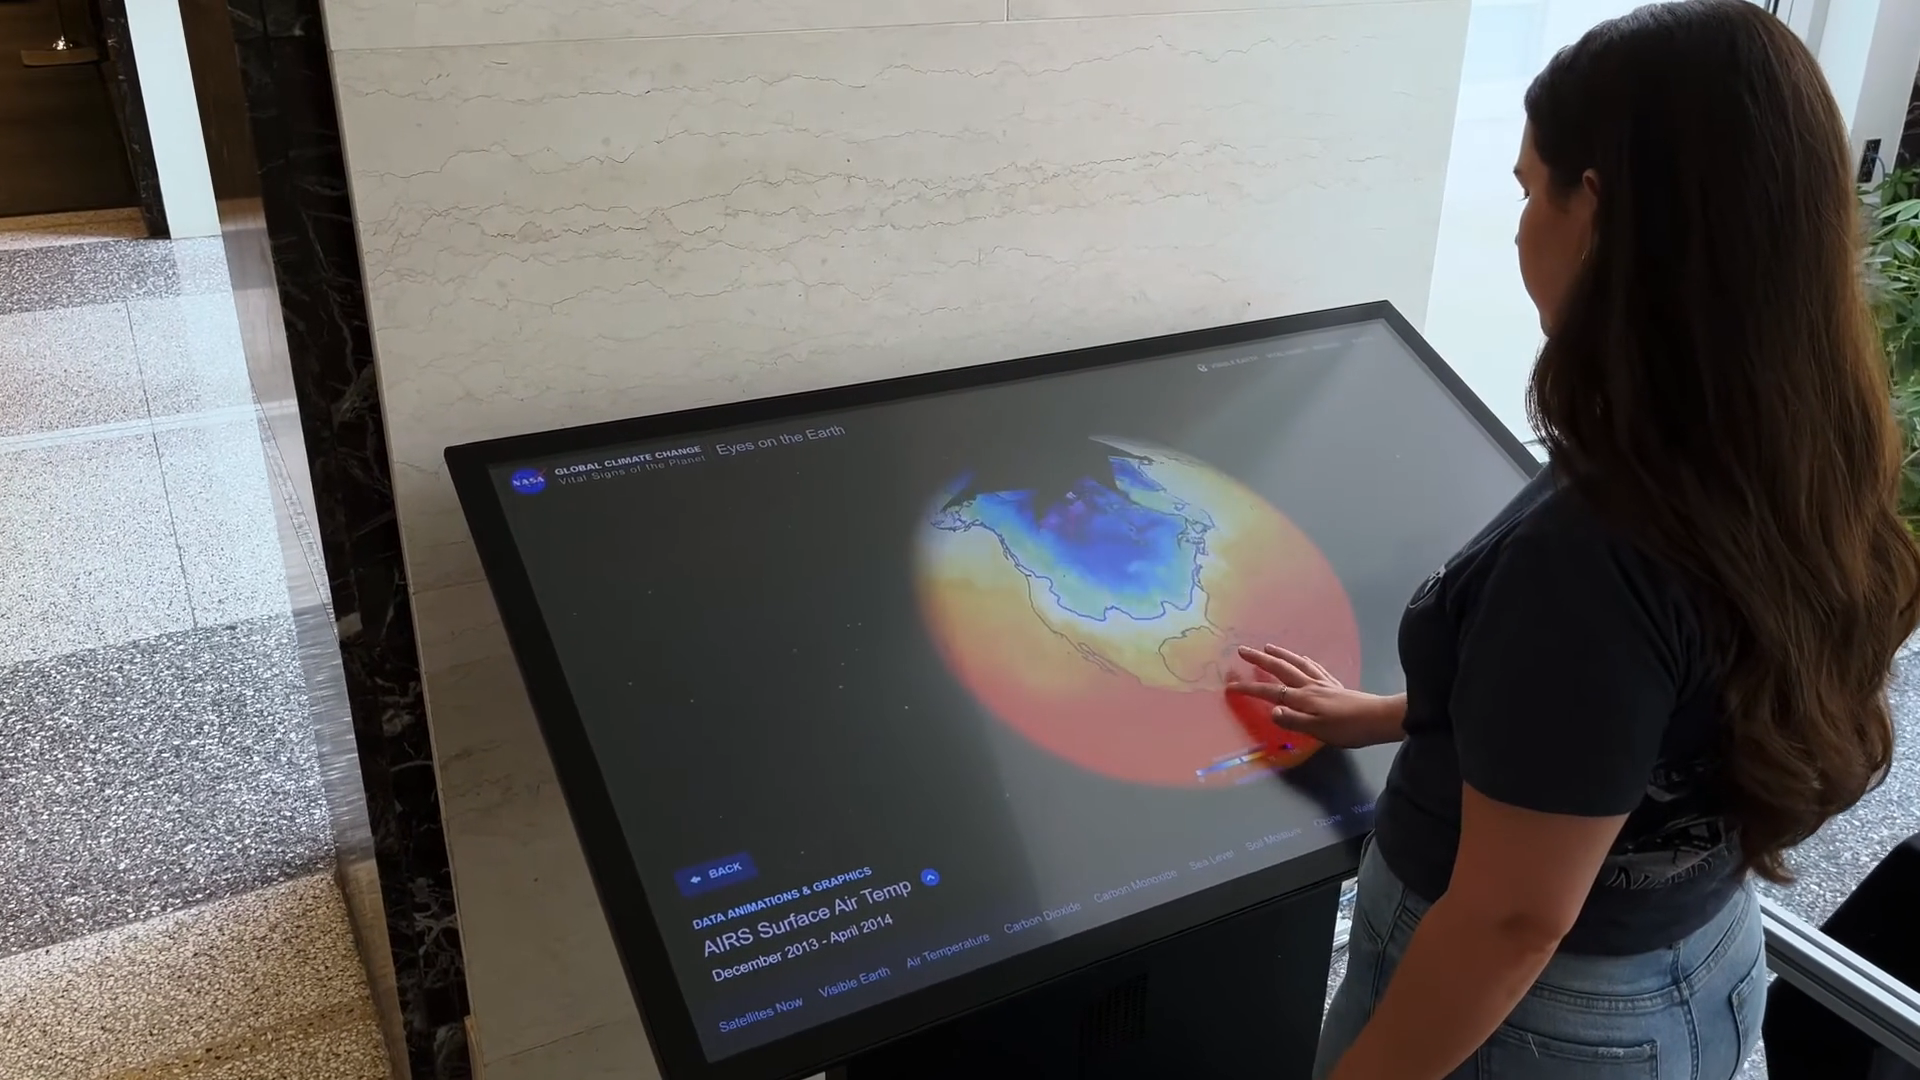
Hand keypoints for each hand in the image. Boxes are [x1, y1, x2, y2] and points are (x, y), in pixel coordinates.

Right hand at [1225, 645, 1405, 748]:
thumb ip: (1293, 720)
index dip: (1250, 689)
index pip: (1271, 692)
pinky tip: (1302, 658)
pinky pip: (1315, 667)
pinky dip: (1303, 660)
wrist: (1380, 719)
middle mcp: (1311, 686)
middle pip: (1282, 669)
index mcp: (1304, 699)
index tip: (1231, 686)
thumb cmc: (1348, 728)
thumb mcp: (1318, 730)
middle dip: (1261, 660)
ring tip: (1268, 647)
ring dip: (1281, 655)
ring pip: (1297, 664)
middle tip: (1243, 650)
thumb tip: (1271, 710)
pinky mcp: (1336, 685)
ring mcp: (1324, 683)